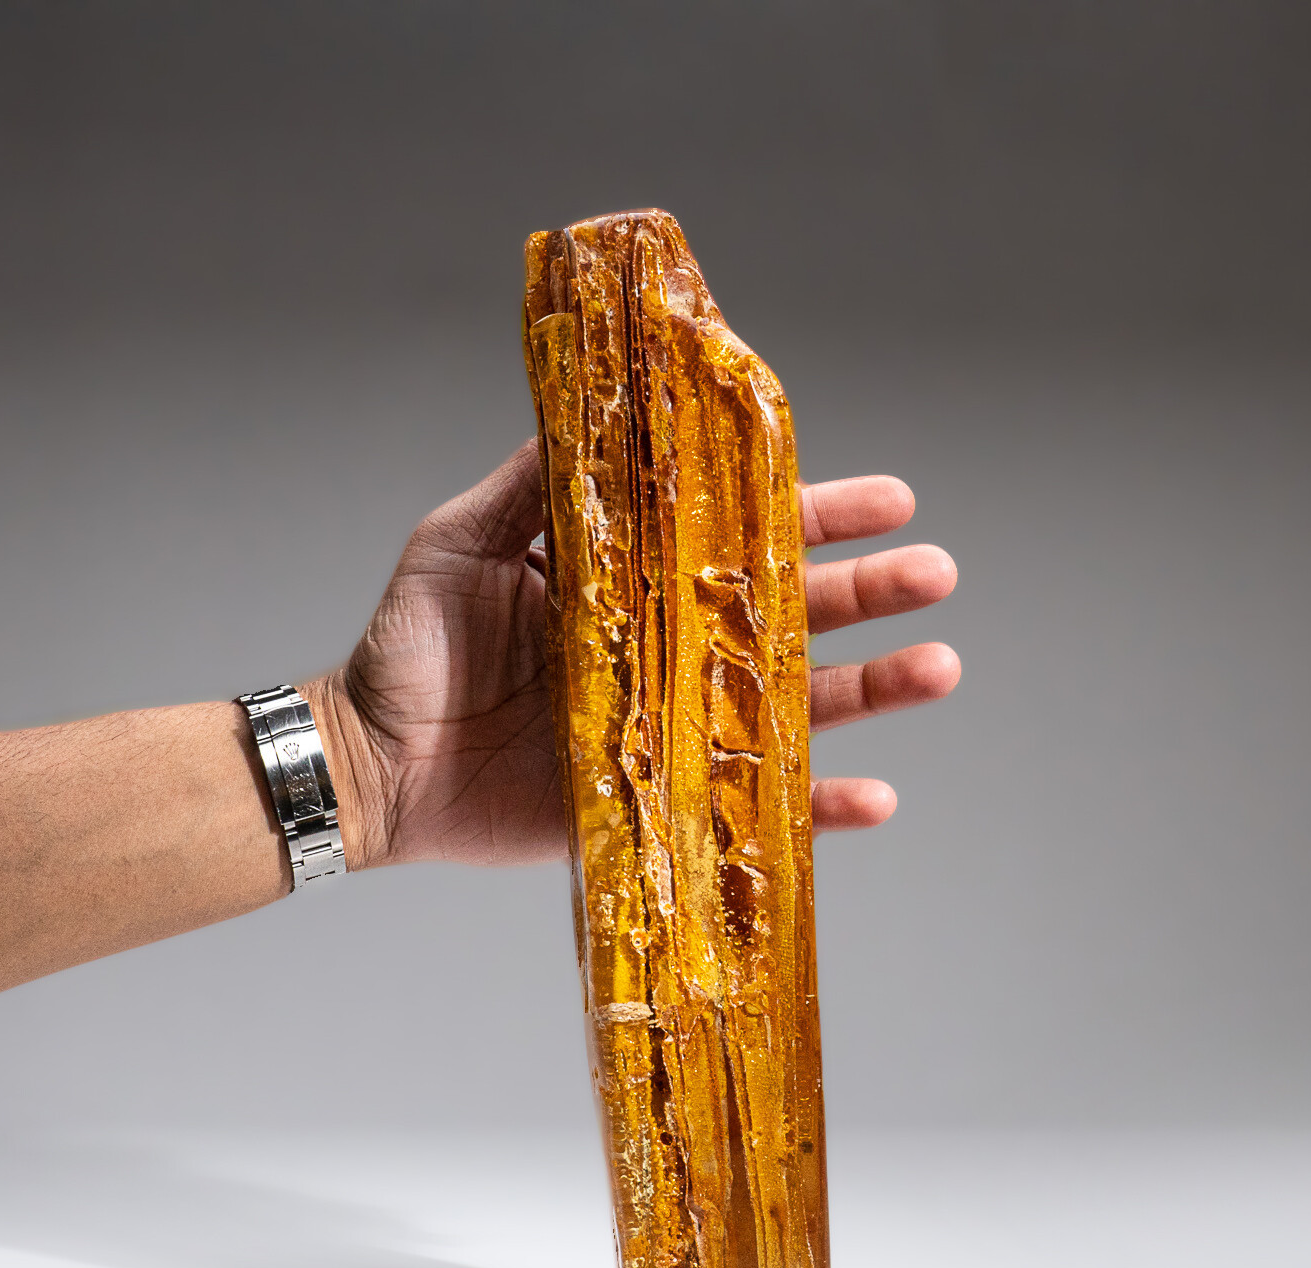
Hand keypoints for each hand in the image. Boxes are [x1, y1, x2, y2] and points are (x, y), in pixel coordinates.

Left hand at [307, 440, 959, 867]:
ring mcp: (669, 732)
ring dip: (870, 688)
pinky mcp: (656, 804)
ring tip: (938, 666)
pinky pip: (751, 810)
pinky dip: (814, 810)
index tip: (888, 500)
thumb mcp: (462, 541)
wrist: (373, 761)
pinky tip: (875, 799)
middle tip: (934, 574)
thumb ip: (531, 486)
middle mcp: (666, 654)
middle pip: (786, 618)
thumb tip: (593, 413)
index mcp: (632, 586)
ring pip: (789, 707)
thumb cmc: (411, 648)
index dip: (815, 520)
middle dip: (866, 594)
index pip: (739, 543)